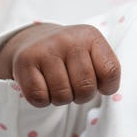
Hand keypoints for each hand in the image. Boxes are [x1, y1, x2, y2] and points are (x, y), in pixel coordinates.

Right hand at [0, 23, 120, 106]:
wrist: (34, 40)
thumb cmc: (70, 54)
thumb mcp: (93, 53)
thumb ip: (106, 70)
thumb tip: (107, 90)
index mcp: (91, 36)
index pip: (111, 72)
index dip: (106, 86)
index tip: (98, 83)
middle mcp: (68, 39)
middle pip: (86, 88)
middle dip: (81, 95)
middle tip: (74, 86)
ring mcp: (46, 49)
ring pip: (62, 95)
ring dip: (61, 98)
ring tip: (58, 84)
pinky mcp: (25, 61)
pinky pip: (39, 97)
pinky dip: (42, 100)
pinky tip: (42, 85)